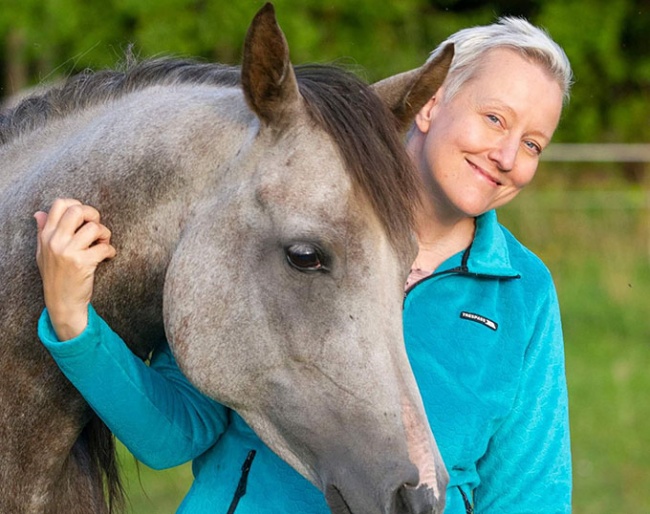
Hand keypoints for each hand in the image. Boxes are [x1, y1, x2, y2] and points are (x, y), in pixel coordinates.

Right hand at [35, 199, 115, 340]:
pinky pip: (103, 248)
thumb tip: (39, 213)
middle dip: (93, 215)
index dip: (78, 205)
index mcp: (46, 235)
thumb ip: (42, 232)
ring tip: (102, 244)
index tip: (85, 218)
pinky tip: (107, 256)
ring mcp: (68, 252)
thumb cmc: (56, 276)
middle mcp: (55, 241)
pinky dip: (110, 251)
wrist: (62, 302)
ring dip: (105, 234)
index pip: (60, 204)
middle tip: (97, 229)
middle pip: (77, 210)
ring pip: (94, 228)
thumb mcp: (43, 253)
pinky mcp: (82, 263)